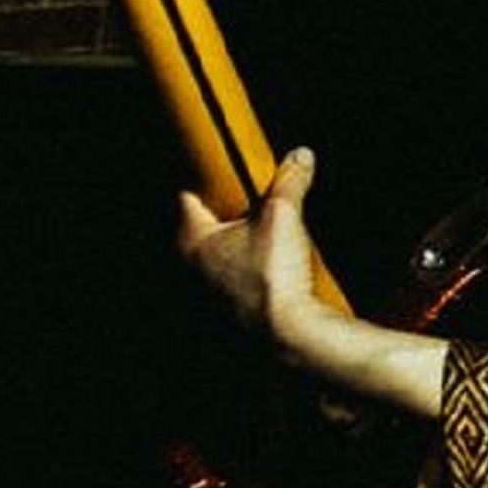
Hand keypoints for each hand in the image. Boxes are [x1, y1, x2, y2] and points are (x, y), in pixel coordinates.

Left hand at [177, 145, 324, 356]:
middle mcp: (192, 268)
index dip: (203, 182)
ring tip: (260, 243)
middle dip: (225, 218)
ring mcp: (207, 295)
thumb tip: (300, 156)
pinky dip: (246, 278)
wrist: (289, 332)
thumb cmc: (273, 275)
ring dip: (235, 251)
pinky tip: (269, 275)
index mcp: (193, 239)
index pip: (188, 198)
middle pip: (202, 231)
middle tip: (246, 206)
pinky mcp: (227, 315)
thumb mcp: (284, 215)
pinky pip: (232, 287)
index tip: (214, 174)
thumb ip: (290, 182)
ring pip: (216, 262)